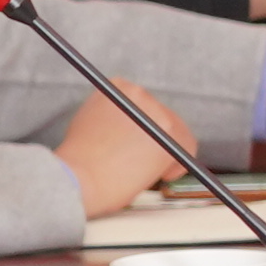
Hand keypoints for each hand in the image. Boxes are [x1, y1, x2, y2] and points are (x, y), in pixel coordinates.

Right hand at [58, 89, 195, 215]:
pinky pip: (187, 145)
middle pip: (160, 116)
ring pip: (174, 131)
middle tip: (147, 162)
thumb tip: (131, 131)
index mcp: (117, 88)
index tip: (140, 143)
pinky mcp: (167, 132)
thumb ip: (113, 118)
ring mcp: (154, 111)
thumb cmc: (79, 161)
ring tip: (151, 171)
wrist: (78, 178)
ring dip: (166, 151)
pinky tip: (166, 174)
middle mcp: (137, 93)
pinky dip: (180, 162)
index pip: (142, 105)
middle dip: (156, 140)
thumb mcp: (90, 122)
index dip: (144, 127)